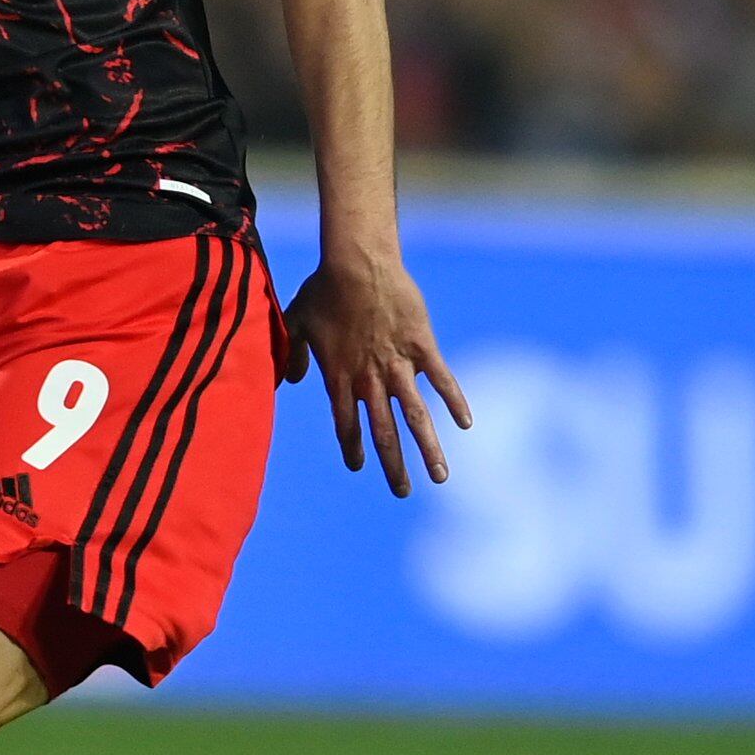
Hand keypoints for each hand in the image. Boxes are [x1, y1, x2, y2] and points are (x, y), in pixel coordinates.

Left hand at [281, 251, 470, 496]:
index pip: (345, 423)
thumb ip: (292, 355)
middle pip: (382, 432)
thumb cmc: (324, 289)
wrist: (357, 262)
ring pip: (414, 416)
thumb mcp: (297, 322)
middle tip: (402, 492)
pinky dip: (454, 401)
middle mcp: (369, 378)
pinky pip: (442, 379)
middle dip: (393, 465)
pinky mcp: (422, 345)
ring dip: (428, 448)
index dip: (352, 446)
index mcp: (338, 376)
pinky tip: (466, 424)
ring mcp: (397, 364)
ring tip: (440, 477)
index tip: (359, 467)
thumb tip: (289, 380)